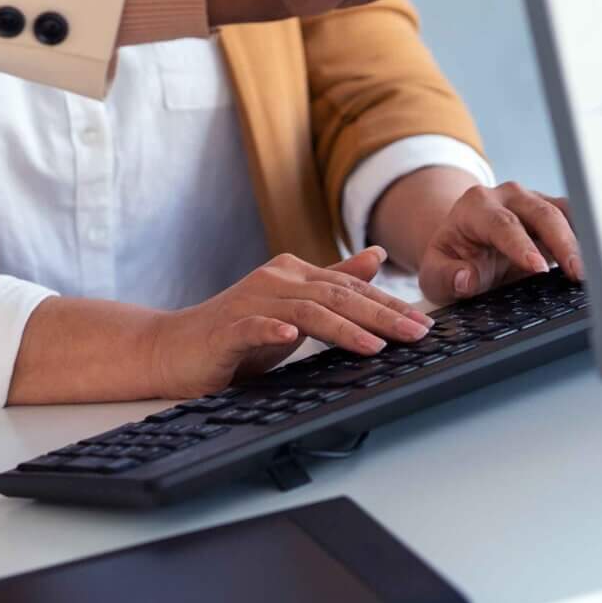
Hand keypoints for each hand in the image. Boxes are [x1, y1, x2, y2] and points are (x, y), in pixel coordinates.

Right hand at [143, 248, 430, 398]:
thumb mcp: (295, 305)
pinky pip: (253, 326)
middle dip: (381, 315)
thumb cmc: (238, 330)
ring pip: (305, 311)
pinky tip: (292, 337)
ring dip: (343, 328)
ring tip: (376, 345)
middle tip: (417, 334)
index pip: (352, 287)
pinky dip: (273, 330)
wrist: (175, 348)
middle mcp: (276, 279)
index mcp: (294, 273)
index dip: (390, 304)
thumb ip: (333, 281)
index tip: (425, 323)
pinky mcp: (227, 328)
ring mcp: (250, 302)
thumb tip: (375, 254)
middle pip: (337, 295)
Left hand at [413, 181, 580, 304]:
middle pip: (541, 213)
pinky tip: (599, 259)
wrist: (464, 247)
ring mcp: (534, 202)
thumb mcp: (435, 274)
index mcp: (476, 206)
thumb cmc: (452, 261)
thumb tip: (466, 279)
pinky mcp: (553, 213)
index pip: (502, 224)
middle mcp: (508, 197)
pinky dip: (588, 236)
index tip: (537, 269)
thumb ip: (446, 276)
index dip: (521, 246)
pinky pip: (576, 219)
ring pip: (564, 212)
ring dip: (581, 238)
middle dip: (562, 242)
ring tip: (594, 270)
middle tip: (577, 273)